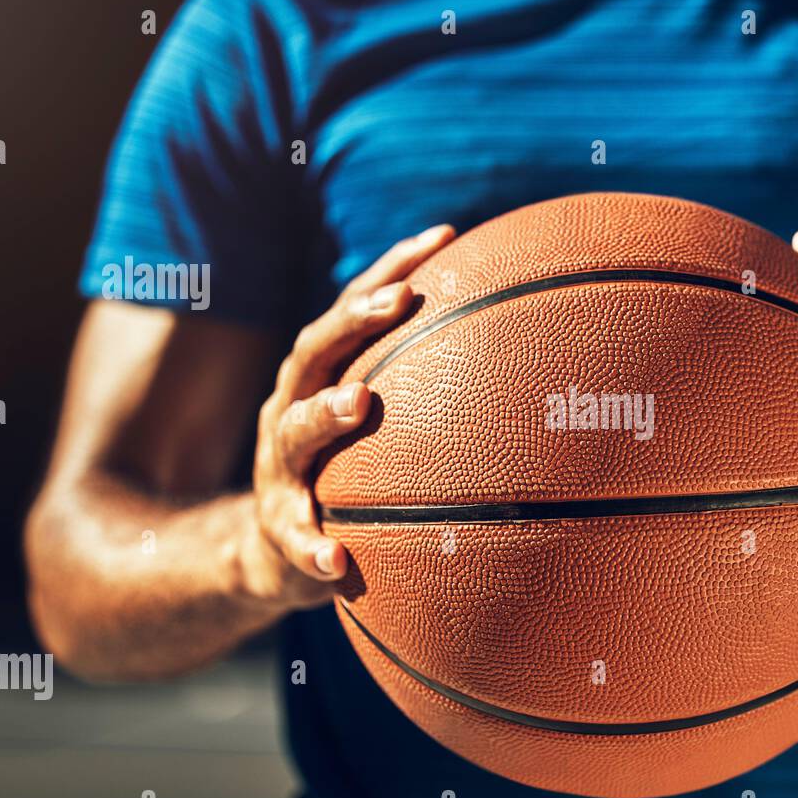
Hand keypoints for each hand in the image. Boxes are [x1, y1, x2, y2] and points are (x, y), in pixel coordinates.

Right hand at [238, 224, 455, 608]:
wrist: (274, 551)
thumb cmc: (344, 473)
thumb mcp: (373, 427)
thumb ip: (423, 389)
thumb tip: (523, 351)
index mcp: (319, 381)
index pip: (351, 312)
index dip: (390, 269)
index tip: (442, 236)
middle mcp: (289, 412)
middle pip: (313, 354)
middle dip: (354, 322)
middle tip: (401, 300)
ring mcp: (279, 471)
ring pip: (292, 434)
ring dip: (324, 413)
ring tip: (357, 401)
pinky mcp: (278, 531)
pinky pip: (292, 540)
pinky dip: (311, 548)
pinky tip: (335, 562)